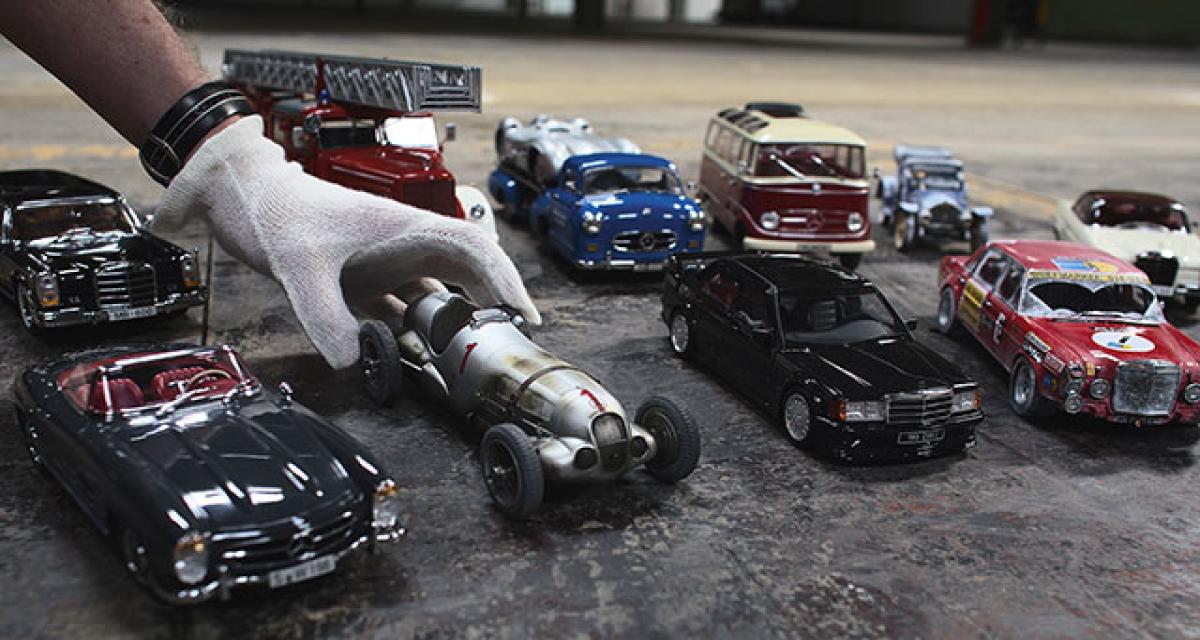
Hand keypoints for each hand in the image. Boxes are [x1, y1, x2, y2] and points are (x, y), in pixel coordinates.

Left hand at [154, 115, 539, 368]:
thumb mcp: (298, 266)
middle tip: (509, 344)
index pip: (473, 250)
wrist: (244, 199)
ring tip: (468, 359)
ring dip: (455, 325)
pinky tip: (417, 360)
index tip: (522, 314)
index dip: (505, 280)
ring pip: (439, 296)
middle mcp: (405, 246)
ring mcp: (388, 264)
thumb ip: (325, 316)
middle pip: (468, 274)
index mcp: (406, 229)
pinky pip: (405, 311)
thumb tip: (352, 364)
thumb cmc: (276, 213)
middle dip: (493, 306)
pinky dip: (417, 335)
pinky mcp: (367, 281)